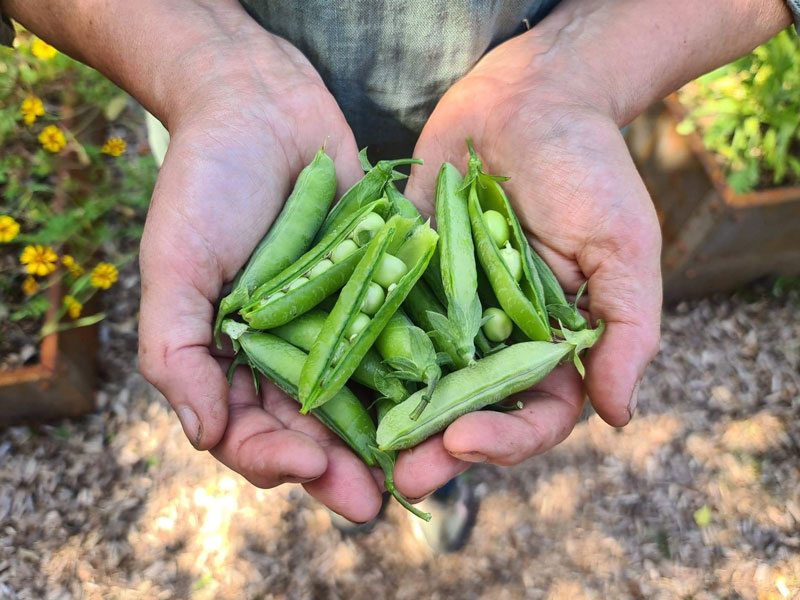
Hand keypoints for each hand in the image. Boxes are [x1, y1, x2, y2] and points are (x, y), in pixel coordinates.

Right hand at [136, 19, 383, 521]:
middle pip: (314, 428)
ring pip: (365, 395)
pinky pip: (402, 337)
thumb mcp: (175, 266)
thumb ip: (177, 350)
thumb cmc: (205, 185)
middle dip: (340, 467)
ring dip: (388, 435)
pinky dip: (422, 369)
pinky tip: (448, 396)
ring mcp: (339, 323)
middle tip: (371, 502)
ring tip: (417, 468)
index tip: (305, 466)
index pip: (249, 428)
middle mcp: (289, 351)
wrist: (262, 108)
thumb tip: (200, 432)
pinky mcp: (381, 290)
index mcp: (233, 358)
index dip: (274, 457)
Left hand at [398, 24, 662, 499]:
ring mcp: (446, 313)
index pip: (534, 414)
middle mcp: (496, 339)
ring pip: (416, 381)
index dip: (504, 441)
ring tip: (358, 452)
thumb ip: (627, 329)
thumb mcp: (622, 245)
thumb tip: (620, 415)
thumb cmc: (589, 168)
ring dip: (389, 418)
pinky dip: (357, 354)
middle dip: (436, 448)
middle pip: (467, 411)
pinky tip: (327, 381)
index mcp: (552, 344)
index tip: (464, 444)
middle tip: (402, 479)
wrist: (528, 100)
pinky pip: (379, 322)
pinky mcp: (404, 280)